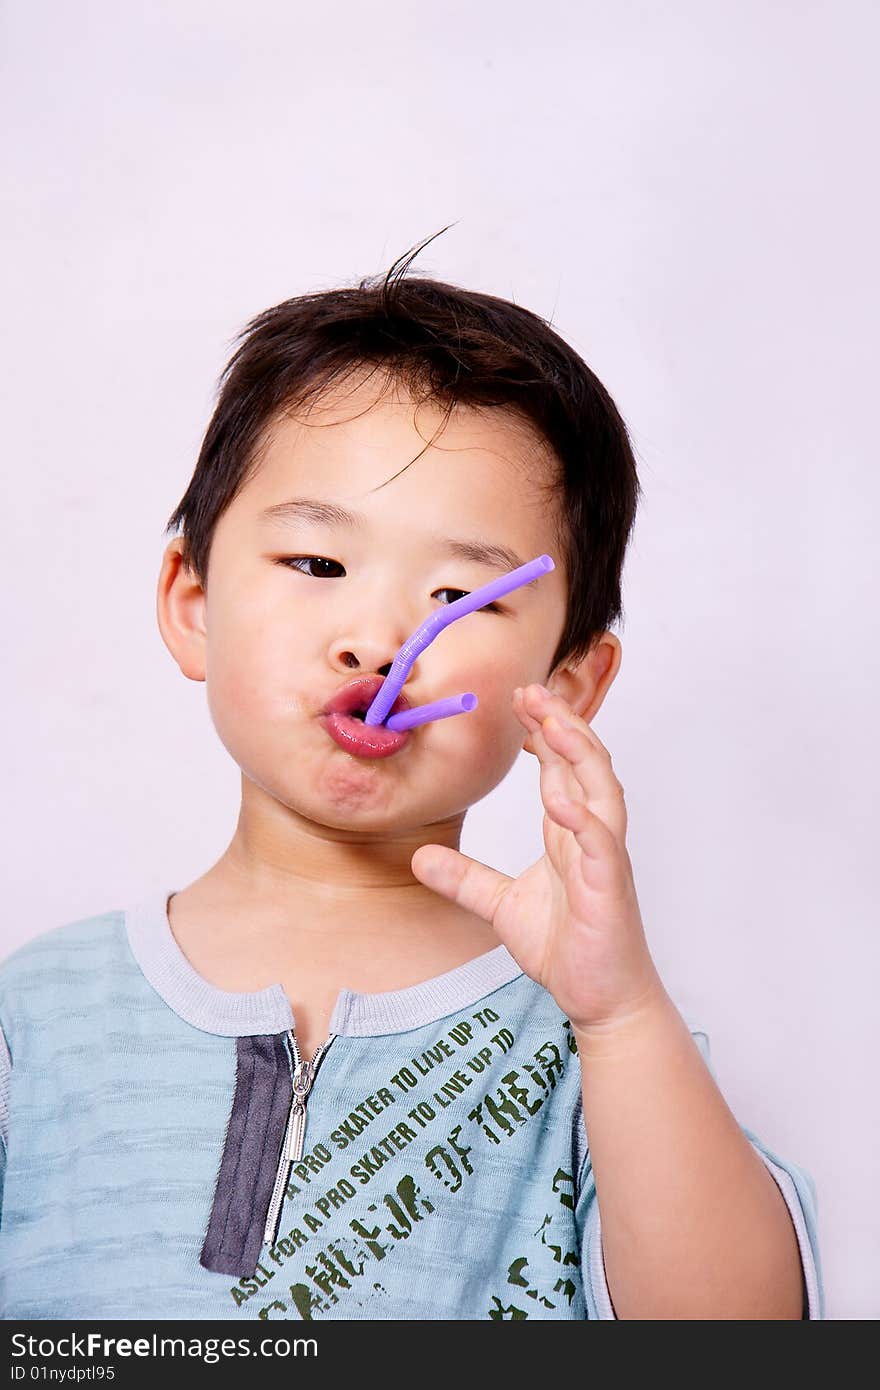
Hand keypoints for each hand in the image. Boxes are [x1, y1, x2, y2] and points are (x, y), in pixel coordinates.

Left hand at [410, 683, 665, 1033]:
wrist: (601, 1000)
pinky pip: (601, 843)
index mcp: (569, 833)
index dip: (544, 731)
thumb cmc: (567, 949)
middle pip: (584, 763)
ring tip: (552, 721)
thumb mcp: (499, 906)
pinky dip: (583, 818)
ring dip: (580, 752)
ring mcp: (604, 858)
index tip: (518, 701)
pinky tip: (560, 799)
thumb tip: (421, 856)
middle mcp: (591, 835)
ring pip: (602, 789)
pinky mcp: (609, 888)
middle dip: (561, 723)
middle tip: (530, 689)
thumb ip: (465, 879)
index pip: (561, 768)